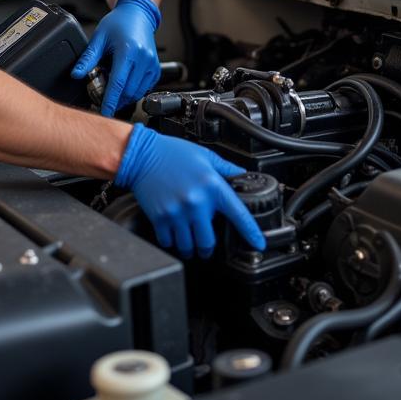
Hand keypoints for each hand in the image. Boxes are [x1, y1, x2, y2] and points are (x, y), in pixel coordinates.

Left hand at [71, 0, 160, 115]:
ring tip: (112, 92)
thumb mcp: (99, 38)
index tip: (103, 112)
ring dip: (124, 98)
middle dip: (115, 100)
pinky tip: (124, 87)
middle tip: (102, 101)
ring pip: (137, 92)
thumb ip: (88, 58)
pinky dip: (134, 92)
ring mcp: (151, 64)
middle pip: (128, 91)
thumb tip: (76, 74)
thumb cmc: (119, 23)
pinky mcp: (155, 68)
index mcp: (128, 51)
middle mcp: (143, 58)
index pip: (118, 83)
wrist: (137, 15)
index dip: (110, 100)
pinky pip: (145, 88)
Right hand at [115, 124, 266, 257]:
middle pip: (208, 242)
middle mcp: (196, 202)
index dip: (251, 233)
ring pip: (189, 246)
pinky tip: (173, 230)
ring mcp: (177, 212)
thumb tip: (243, 176)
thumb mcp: (205, 155)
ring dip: (190, 246)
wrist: (141, 154)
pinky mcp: (160, 218)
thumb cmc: (172, 153)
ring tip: (188, 236)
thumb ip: (226, 169)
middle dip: (208, 245)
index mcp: (212, 185)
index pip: (238, 215)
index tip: (258, 244)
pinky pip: (169, 242)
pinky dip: (172, 241)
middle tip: (205, 240)